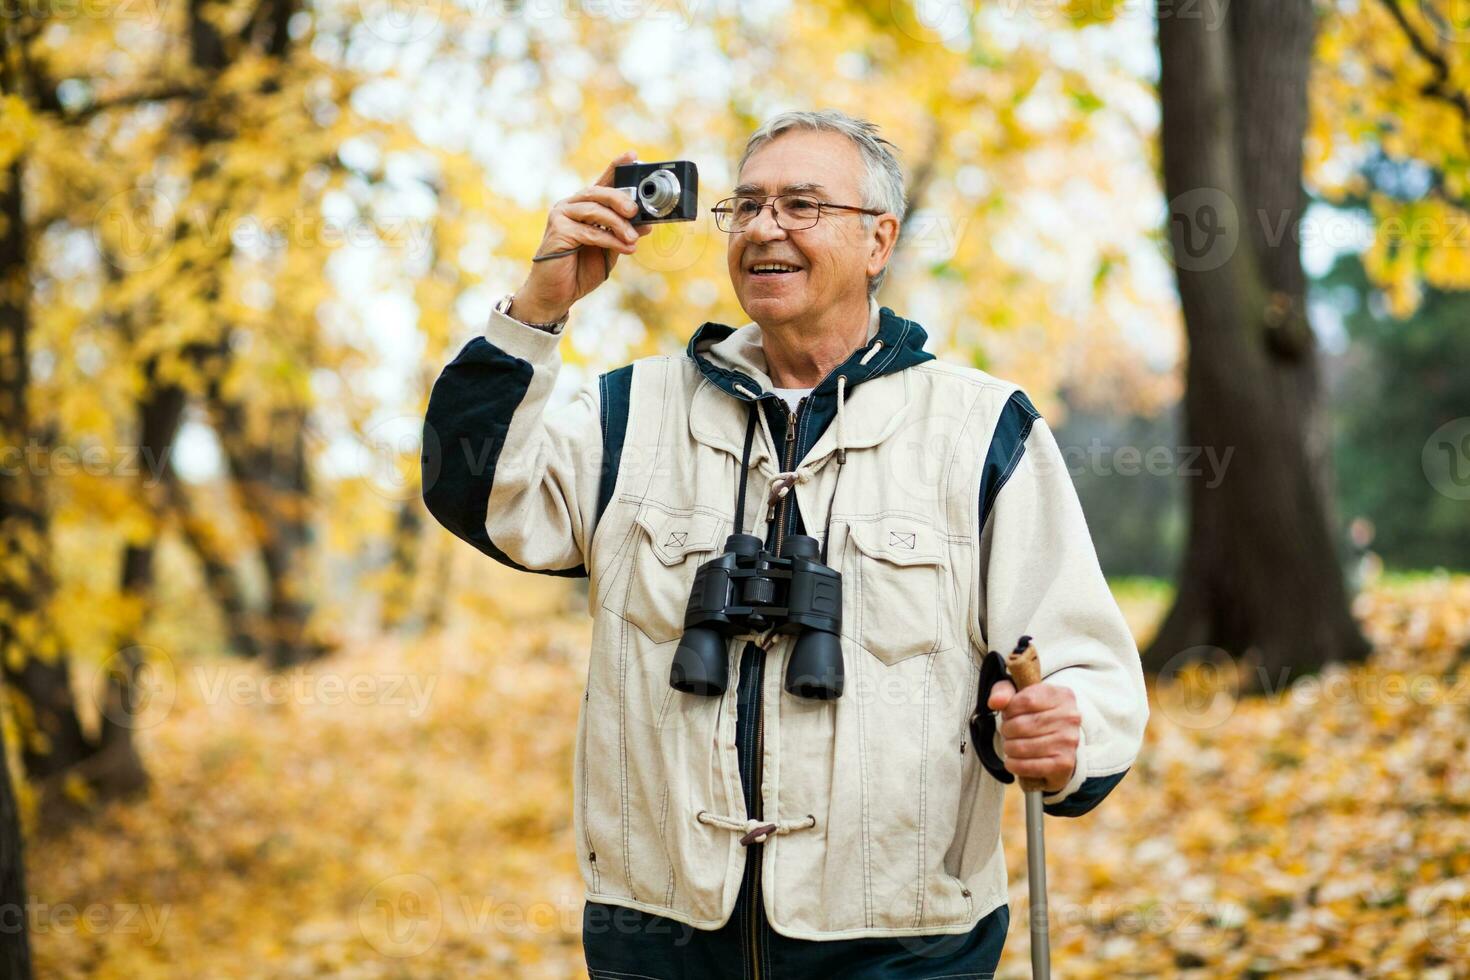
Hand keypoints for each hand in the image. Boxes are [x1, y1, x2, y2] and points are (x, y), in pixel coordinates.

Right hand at [511, 150, 655, 323]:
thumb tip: (647, 223)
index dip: (616, 167)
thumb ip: (624, 234)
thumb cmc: (581, 270)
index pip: (602, 182)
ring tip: (633, 239)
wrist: (557, 294)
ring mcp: (561, 216)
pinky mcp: (558, 231)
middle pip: (598, 192)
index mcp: (584, 206)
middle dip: (620, 199)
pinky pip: (590, 231)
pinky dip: (610, 239)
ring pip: (595, 210)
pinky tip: (625, 248)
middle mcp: (570, 206)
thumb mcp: (610, 249)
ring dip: (618, 224)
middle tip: (636, 211)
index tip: (633, 156)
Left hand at [986, 679, 1079, 792]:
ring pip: (1022, 747)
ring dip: (1009, 748)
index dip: (1009, 710)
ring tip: (1012, 745)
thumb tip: (995, 701)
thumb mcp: (1019, 696)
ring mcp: (1069, 741)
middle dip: (1007, 731)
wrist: (1058, 743)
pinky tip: (1013, 761)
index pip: (1026, 701)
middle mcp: (1070, 717)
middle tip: (1008, 733)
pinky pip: (1029, 766)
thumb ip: (1003, 691)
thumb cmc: (1036, 715)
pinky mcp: (1064, 763)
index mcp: (1061, 695)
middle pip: (1021, 725)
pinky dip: (1014, 765)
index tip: (1009, 715)